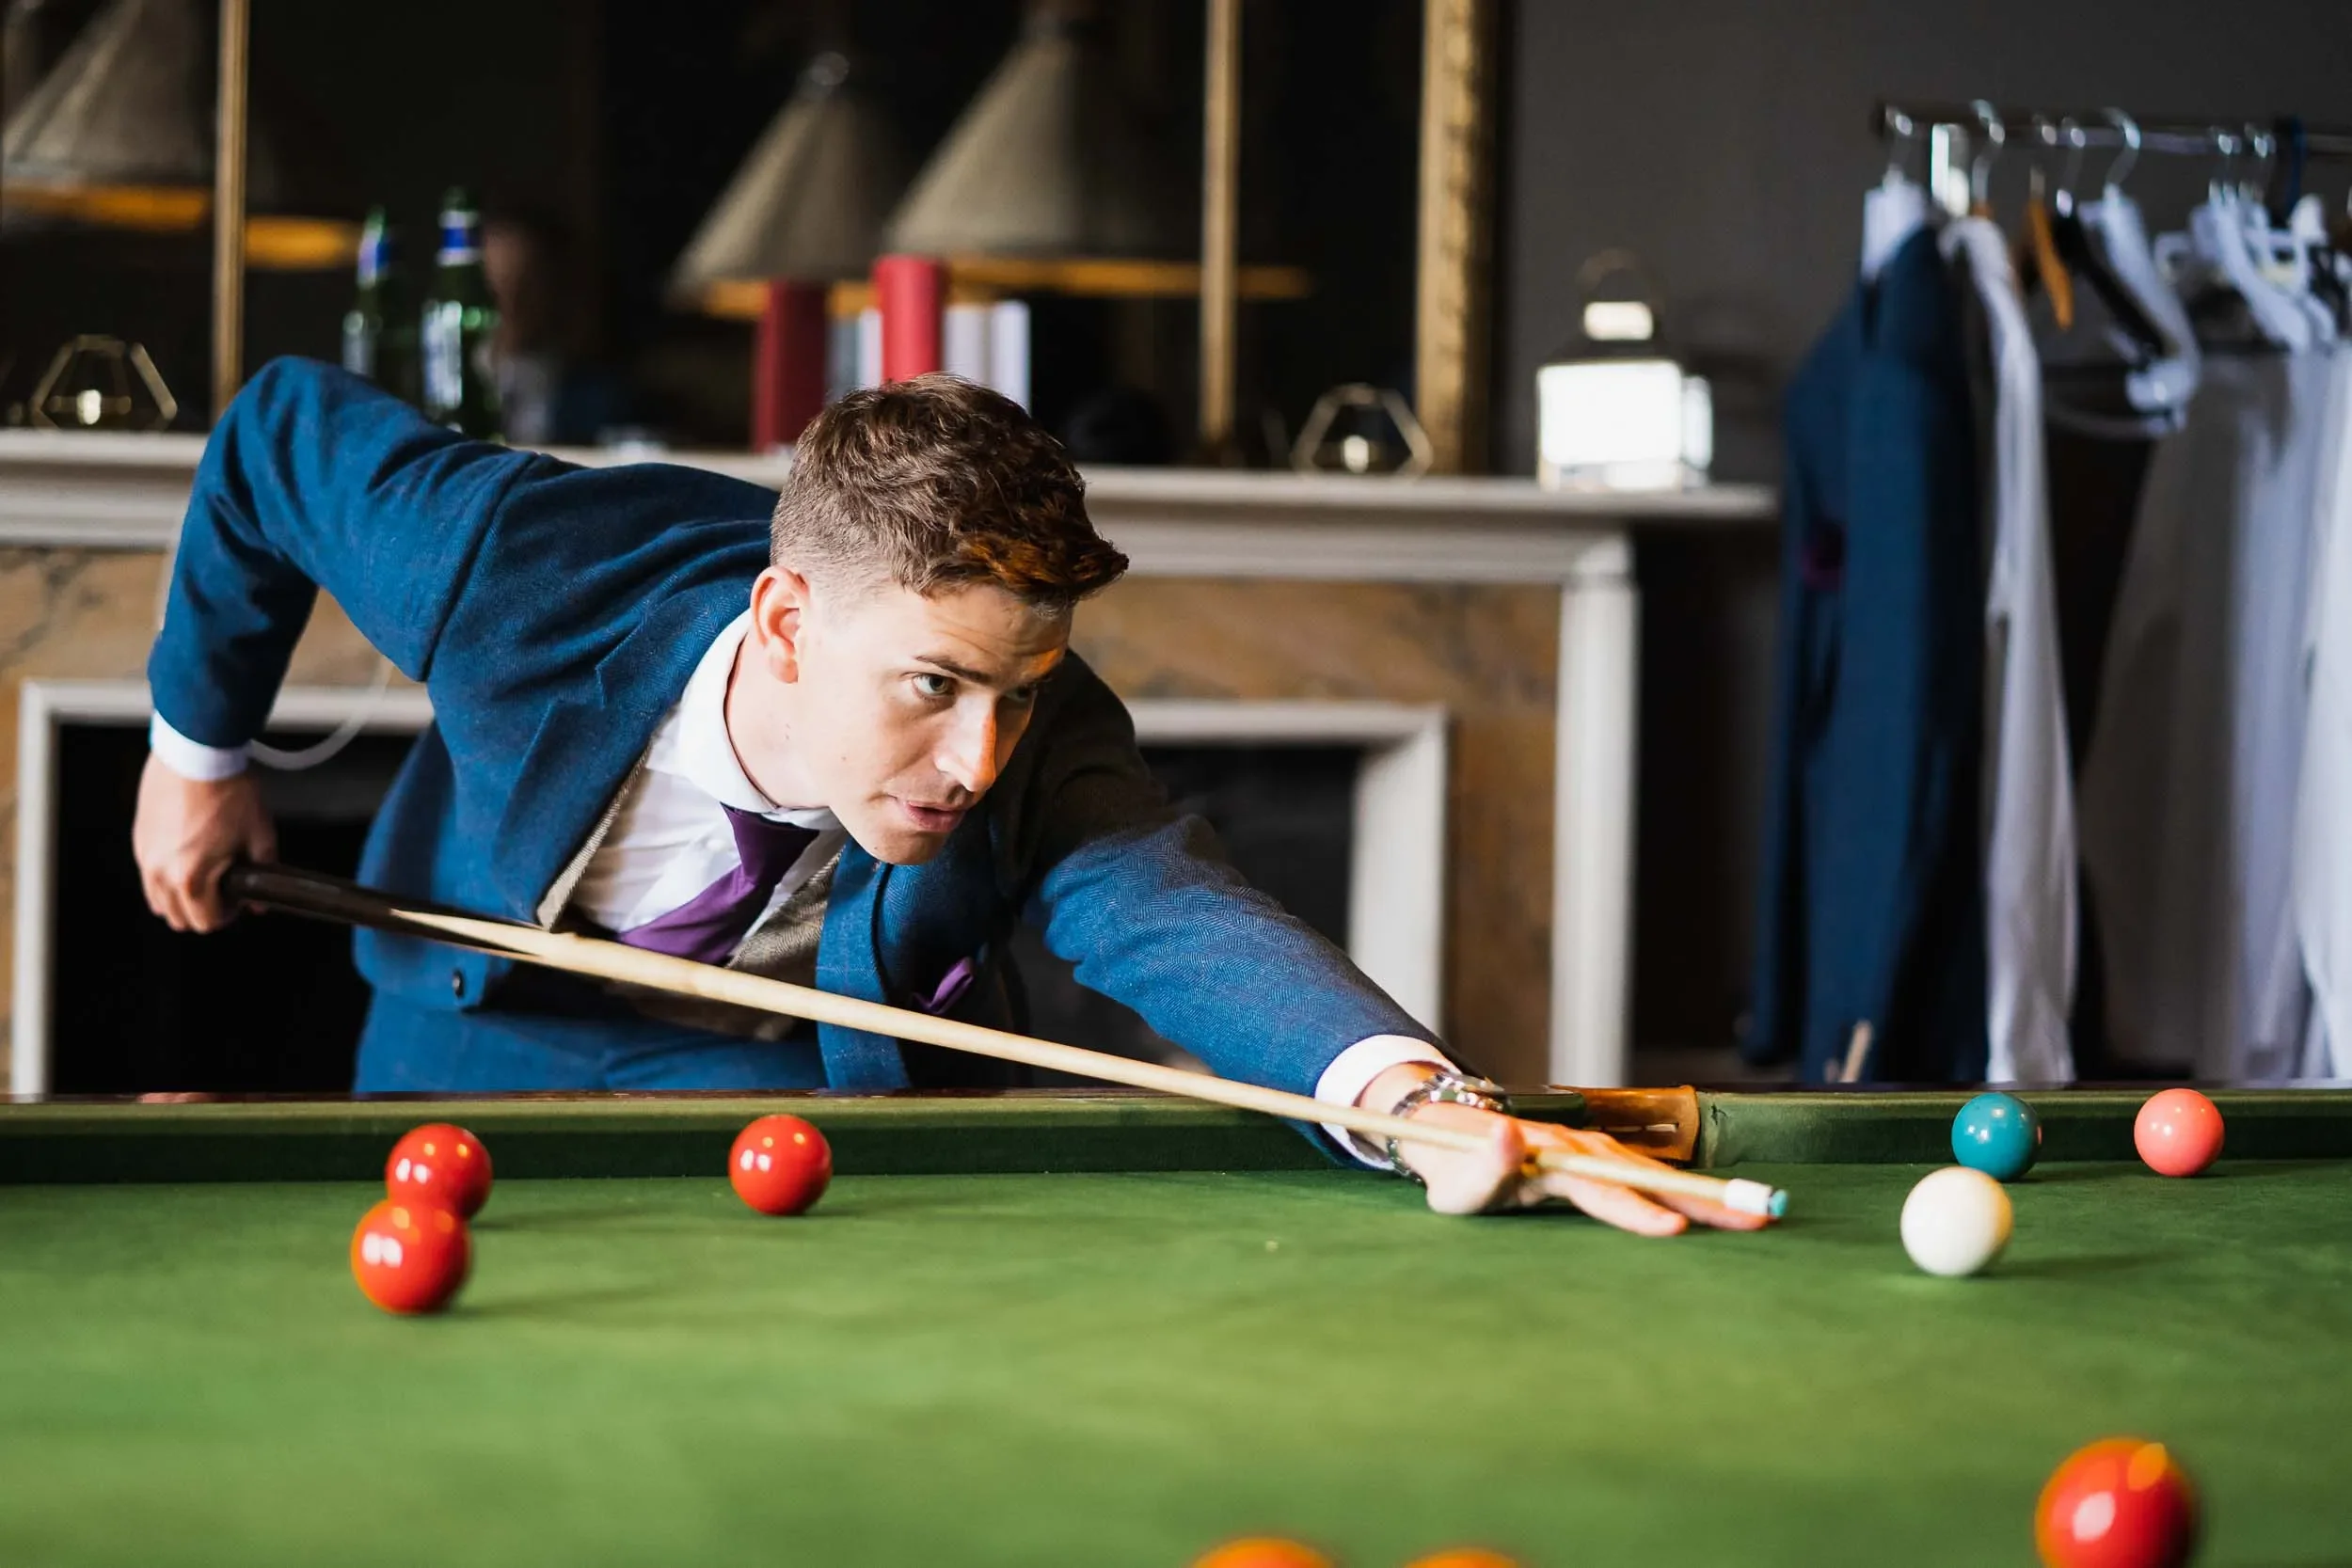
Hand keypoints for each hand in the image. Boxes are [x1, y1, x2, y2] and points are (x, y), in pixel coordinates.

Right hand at [132, 754, 275, 932]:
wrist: (198, 754)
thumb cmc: (228, 790)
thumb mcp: (259, 836)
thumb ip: (263, 873)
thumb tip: (260, 901)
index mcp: (190, 878)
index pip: (205, 923)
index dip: (228, 916)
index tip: (238, 903)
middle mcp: (160, 872)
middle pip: (177, 918)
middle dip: (204, 911)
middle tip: (225, 892)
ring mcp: (145, 856)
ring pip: (158, 900)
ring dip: (181, 898)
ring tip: (207, 875)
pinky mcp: (139, 839)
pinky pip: (149, 874)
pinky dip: (166, 877)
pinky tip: (189, 855)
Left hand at [1356, 1065, 1767, 1234]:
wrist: (1455, 1134)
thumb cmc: (1454, 1169)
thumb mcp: (1456, 1181)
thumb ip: (1483, 1168)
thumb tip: (1509, 1135)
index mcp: (1551, 1157)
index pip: (1601, 1189)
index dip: (1636, 1210)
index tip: (1674, 1230)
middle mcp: (1584, 1149)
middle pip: (1649, 1179)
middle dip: (1703, 1201)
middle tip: (1756, 1217)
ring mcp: (1599, 1153)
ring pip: (1660, 1178)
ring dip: (1709, 1197)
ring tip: (1759, 1217)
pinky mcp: (1607, 1163)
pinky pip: (1655, 1180)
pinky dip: (1692, 1195)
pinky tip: (1728, 1211)